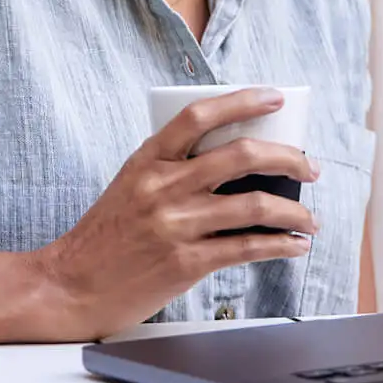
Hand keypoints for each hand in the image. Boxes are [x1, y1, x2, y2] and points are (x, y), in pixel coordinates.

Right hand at [35, 88, 318, 339]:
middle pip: (241, 155)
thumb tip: (235, 159)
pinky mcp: (187, 262)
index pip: (200, 115)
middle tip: (309, 166)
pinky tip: (294, 245)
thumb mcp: (131, 182)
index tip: (276, 98)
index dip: (243, 101)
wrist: (72, 284)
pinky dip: (280, 245)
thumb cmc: (106, 233)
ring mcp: (178, 224)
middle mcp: (165, 185)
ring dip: (293, 211)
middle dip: (288, 157)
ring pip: (254, 204)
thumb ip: (172, 166)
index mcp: (149, 158)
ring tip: (309, 217)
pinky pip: (247, 247)